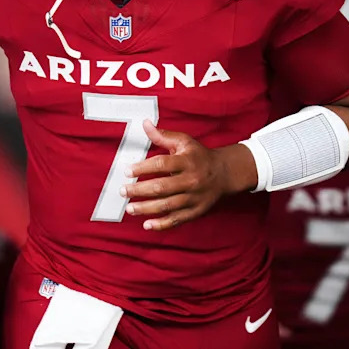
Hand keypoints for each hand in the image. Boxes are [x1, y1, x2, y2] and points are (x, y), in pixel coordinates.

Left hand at [120, 120, 254, 230]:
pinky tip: (146, 224)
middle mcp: (191, 180)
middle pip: (162, 187)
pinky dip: (161, 224)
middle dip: (139, 190)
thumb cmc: (200, 156)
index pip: (162, 164)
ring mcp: (194, 197)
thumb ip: (163, 136)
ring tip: (130, 208)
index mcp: (187, 161)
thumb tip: (145, 124)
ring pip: (168, 205)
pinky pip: (177, 219)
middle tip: (123, 191)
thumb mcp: (184, 142)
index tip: (127, 171)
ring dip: (146, 208)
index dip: (143, 168)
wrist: (225, 173)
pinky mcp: (196, 211)